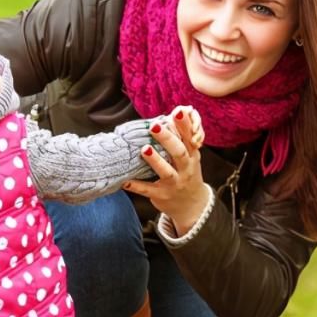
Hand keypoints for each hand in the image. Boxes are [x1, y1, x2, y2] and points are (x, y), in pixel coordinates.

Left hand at [123, 105, 209, 235]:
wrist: (192, 205)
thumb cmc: (187, 173)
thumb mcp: (191, 157)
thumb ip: (184, 138)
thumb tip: (180, 111)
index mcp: (192, 156)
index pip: (189, 138)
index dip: (184, 125)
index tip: (177, 112)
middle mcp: (185, 169)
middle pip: (179, 152)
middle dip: (167, 139)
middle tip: (155, 126)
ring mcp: (174, 184)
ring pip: (166, 172)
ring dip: (155, 161)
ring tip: (144, 149)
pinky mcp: (162, 196)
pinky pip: (148, 191)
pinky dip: (136, 186)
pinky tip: (125, 181)